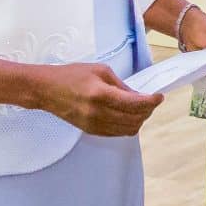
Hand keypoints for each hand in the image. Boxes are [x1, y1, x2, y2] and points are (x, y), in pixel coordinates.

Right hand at [29, 63, 163, 136]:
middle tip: (152, 101)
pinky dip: (127, 126)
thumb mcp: (101, 71)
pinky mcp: (89, 131)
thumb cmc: (71, 75)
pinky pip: (116, 133)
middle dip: (148, 111)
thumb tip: (139, 96)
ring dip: (139, 120)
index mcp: (100, 94)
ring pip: (127, 130)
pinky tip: (128, 116)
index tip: (159, 97)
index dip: (151, 102)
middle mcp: (97, 113)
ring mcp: (92, 124)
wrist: (45, 90)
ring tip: (142, 108)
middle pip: (134, 119)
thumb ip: (122, 85)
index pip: (134, 104)